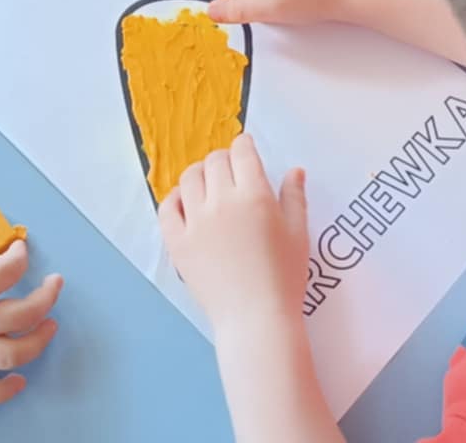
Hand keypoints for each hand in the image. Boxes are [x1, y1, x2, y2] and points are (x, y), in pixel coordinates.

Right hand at [0, 231, 62, 404]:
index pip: (10, 270)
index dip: (21, 256)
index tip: (19, 251)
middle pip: (26, 312)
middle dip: (48, 296)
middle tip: (55, 285)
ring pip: (15, 352)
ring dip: (39, 340)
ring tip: (50, 326)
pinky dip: (5, 390)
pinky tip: (18, 379)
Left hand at [159, 135, 307, 334]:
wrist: (256, 320)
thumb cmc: (284, 278)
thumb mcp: (298, 234)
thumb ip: (294, 197)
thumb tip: (294, 170)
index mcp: (254, 195)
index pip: (242, 152)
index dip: (244, 145)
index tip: (246, 148)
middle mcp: (222, 201)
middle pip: (215, 161)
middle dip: (225, 158)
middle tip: (231, 168)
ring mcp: (195, 221)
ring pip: (189, 178)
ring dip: (200, 173)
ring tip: (208, 181)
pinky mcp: (177, 241)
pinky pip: (167, 207)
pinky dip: (174, 198)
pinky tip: (184, 201)